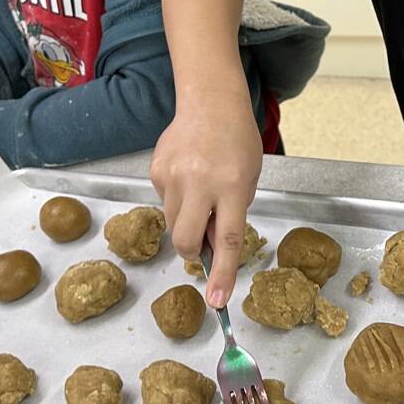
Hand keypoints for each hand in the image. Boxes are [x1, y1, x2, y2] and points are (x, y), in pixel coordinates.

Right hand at [150, 90, 262, 308]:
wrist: (210, 102)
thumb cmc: (237, 142)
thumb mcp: (247, 178)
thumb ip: (231, 213)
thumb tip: (212, 248)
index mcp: (231, 185)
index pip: (227, 239)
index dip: (223, 274)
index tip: (217, 301)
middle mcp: (199, 182)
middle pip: (187, 240)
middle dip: (194, 252)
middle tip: (204, 241)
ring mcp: (173, 176)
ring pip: (173, 223)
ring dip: (187, 220)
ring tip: (201, 191)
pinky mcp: (156, 171)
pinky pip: (165, 201)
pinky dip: (178, 199)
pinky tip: (189, 175)